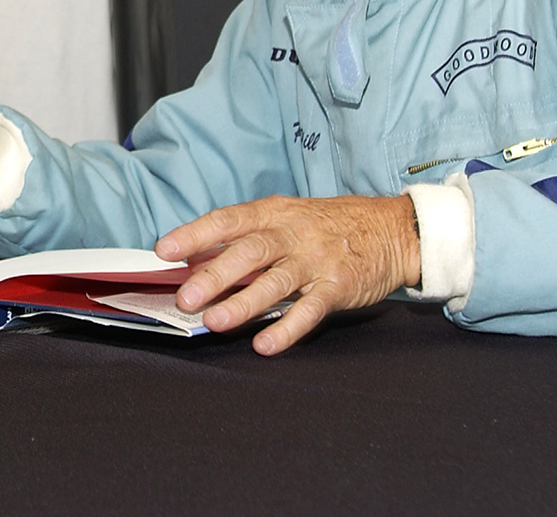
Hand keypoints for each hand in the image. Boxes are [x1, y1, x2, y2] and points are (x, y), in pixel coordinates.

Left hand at [155, 194, 421, 355]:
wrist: (392, 229)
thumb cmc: (327, 225)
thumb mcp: (286, 218)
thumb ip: (244, 237)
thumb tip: (195, 259)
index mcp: (273, 213)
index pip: (227, 220)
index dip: (194, 234)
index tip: (164, 250)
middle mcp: (292, 233)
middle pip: (250, 251)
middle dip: (215, 274)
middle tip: (186, 297)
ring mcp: (316, 260)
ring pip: (276, 281)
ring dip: (243, 303)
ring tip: (215, 322)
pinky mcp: (339, 286)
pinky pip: (311, 309)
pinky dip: (287, 327)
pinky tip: (265, 344)